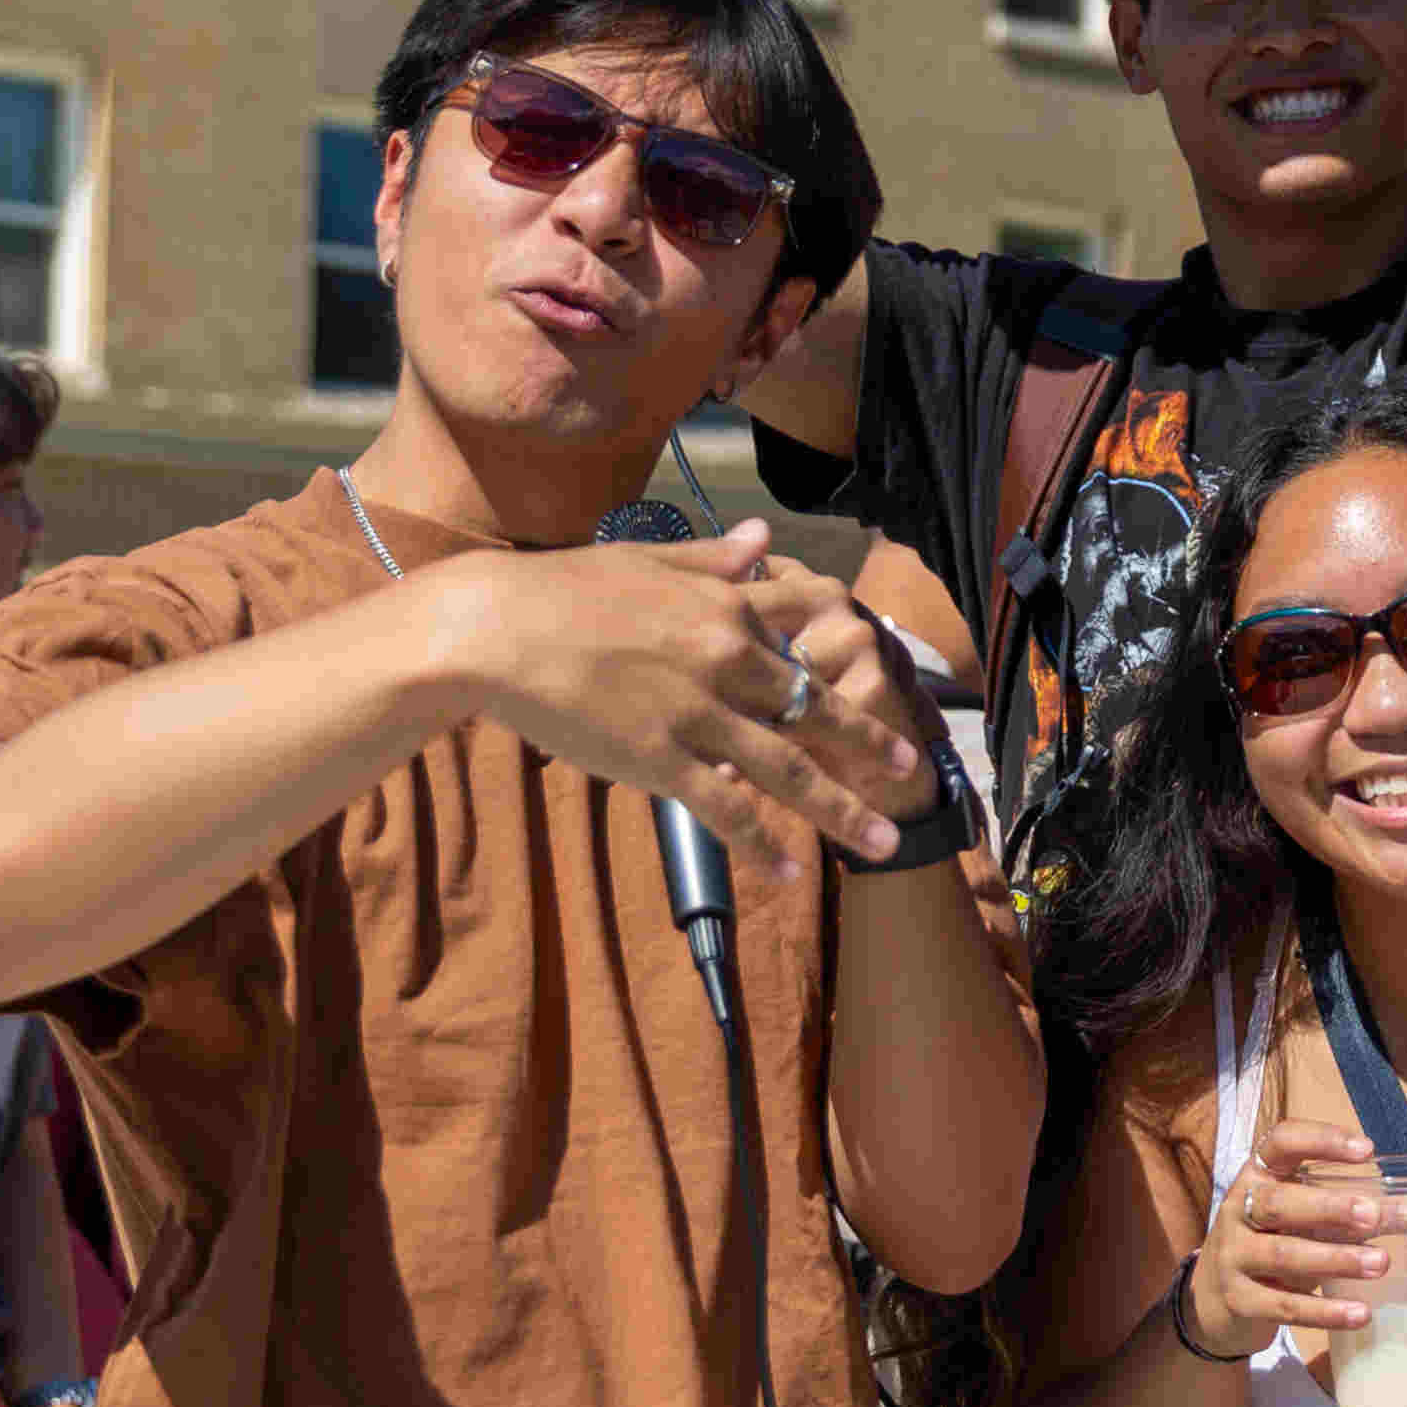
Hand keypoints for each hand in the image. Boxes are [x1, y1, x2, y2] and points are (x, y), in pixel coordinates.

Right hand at [435, 524, 912, 871]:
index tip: (876, 683)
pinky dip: (761, 841)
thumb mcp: (649, 561)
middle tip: (911, 770)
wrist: (495, 628)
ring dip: (840, 809)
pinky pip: (726, 807)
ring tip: (880, 841)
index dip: (841, 665)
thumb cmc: (563, 590)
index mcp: (727, 607)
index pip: (802, 638)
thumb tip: (764, 537)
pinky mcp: (659, 758)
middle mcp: (726, 658)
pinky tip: (788, 870)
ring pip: (788, 768)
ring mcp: (697, 712)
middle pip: (817, 708)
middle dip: (869, 743)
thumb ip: (715, 559)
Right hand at [1188, 1124, 1391, 1351]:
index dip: (1320, 1140)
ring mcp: (1234, 1256)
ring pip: (1283, 1254)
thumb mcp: (1313, 1220)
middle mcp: (1239, 1209)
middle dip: (1328, 1207)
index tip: (1366, 1150)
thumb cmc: (1278, 1243)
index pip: (1281, 1142)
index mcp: (1259, 1174)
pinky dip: (1325, 1312)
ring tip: (1381, 1263)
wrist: (1216, 1301)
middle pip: (1277, 1202)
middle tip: (1373, 1216)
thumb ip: (1370, 1214)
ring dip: (1335, 1259)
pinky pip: (1284, 1306)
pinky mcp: (1239, 1300)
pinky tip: (1361, 1314)